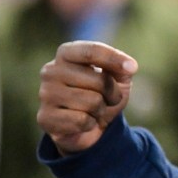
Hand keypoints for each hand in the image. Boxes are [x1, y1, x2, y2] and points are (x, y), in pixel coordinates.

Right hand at [38, 40, 137, 155]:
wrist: (88, 126)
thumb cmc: (102, 94)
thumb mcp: (118, 77)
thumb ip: (122, 67)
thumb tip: (129, 67)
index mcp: (66, 53)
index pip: (91, 50)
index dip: (115, 59)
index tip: (133, 68)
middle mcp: (51, 70)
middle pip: (98, 79)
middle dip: (112, 93)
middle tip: (109, 98)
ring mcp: (45, 94)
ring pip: (92, 102)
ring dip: (102, 109)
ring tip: (94, 110)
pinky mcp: (45, 117)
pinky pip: (82, 121)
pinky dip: (91, 123)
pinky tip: (83, 122)